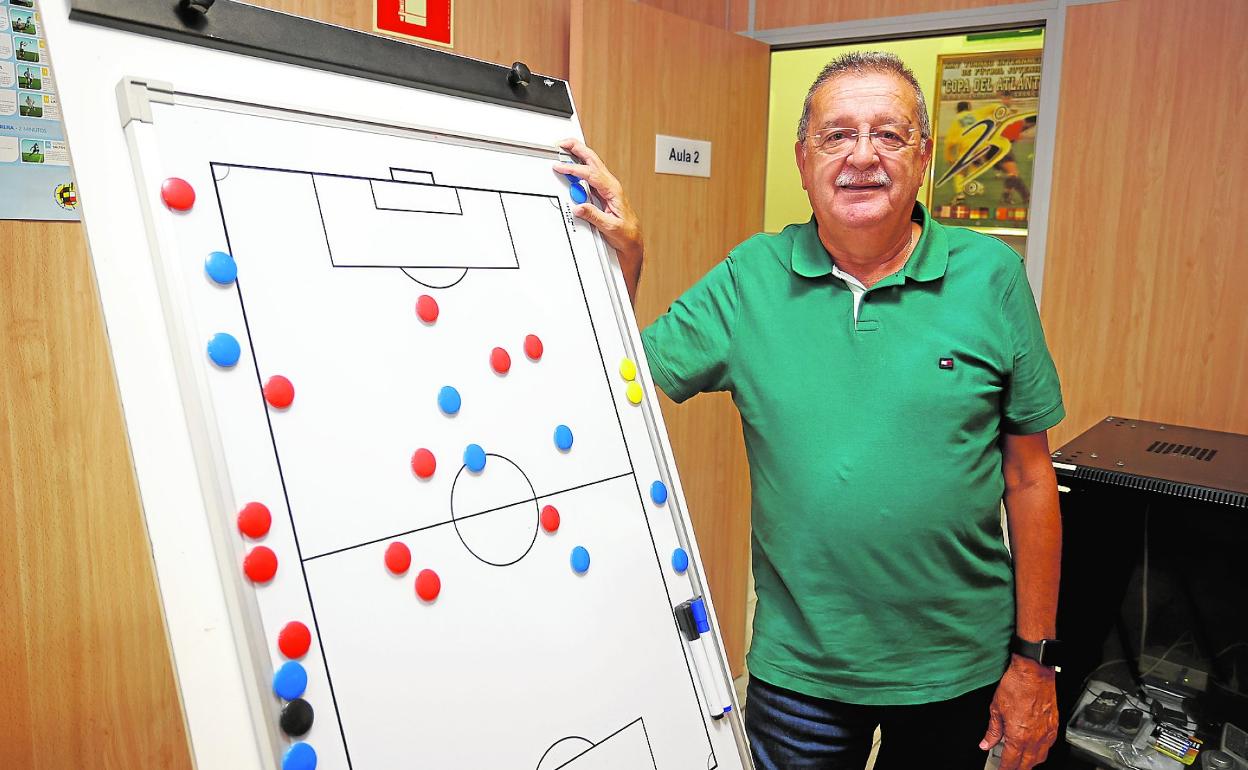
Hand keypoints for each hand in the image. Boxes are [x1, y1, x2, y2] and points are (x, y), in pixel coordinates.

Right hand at [553, 138, 643, 266]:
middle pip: (594, 160)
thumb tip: (579, 207)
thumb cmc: (626, 233)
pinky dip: (580, 167)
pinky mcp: (603, 192)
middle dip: (578, 149)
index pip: (591, 174)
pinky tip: (572, 166)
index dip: (574, 169)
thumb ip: (594, 216)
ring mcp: (607, 187)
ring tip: (565, 149)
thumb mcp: (610, 227)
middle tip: (563, 143)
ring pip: (592, 164)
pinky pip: (590, 175)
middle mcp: (611, 185)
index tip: (561, 167)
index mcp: (613, 190)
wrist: (633, 239)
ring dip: (579, 154)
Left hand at [980, 655, 1058, 769]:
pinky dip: (1041, 752)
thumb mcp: (996, 709)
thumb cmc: (1016, 686)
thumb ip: (992, 730)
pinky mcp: (1054, 726)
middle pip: (1027, 764)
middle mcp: (1035, 738)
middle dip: (1017, 769)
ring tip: (1022, 764)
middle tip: (1010, 768)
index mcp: (1018, 736)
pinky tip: (1036, 750)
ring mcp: (1046, 733)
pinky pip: (1049, 747)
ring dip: (1030, 763)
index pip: (1011, 762)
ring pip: (1040, 758)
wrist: (1034, 673)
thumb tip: (986, 743)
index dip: (1005, 768)